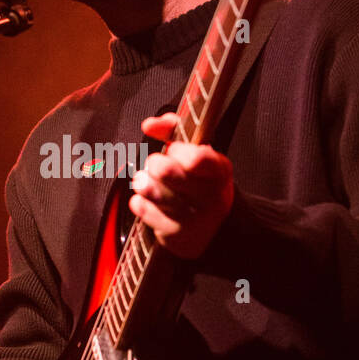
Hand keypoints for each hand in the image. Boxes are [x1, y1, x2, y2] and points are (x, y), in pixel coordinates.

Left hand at [129, 112, 233, 258]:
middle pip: (166, 171)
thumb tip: (149, 125)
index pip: (196, 158)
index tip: (174, 150)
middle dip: (155, 164)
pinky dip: (139, 202)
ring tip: (148, 182)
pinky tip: (148, 201)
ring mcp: (194, 217)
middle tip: (158, 167)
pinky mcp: (175, 234)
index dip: (177, 151)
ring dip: (144, 182)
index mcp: (219, 169)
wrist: (213, 227)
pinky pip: (141, 209)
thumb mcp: (195, 150)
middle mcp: (211, 195)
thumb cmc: (199, 180)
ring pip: (150, 190)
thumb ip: (173, 128)